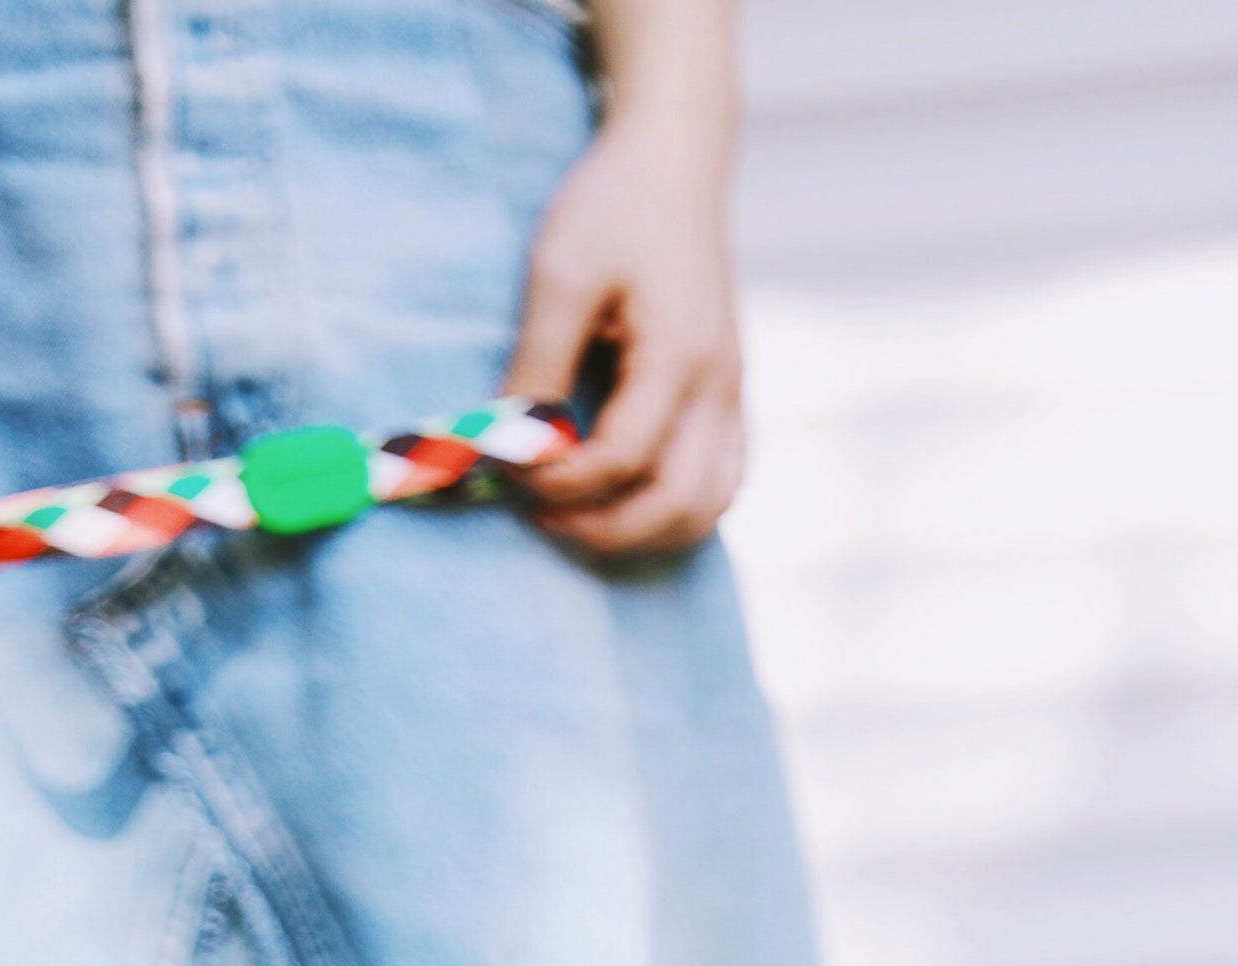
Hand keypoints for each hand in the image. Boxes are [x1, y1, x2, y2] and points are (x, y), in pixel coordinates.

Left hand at [504, 120, 744, 555]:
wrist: (675, 160)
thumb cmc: (614, 206)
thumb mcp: (559, 273)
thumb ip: (537, 364)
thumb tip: (506, 445)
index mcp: (680, 354)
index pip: (623, 457)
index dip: (560, 479)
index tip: (507, 469)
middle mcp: (718, 385)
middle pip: (677, 504)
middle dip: (603, 528)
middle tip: (539, 514)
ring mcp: (730, 395)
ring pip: (708, 507)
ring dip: (644, 533)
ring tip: (577, 519)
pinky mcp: (725, 396)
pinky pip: (718, 483)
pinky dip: (671, 511)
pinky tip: (619, 500)